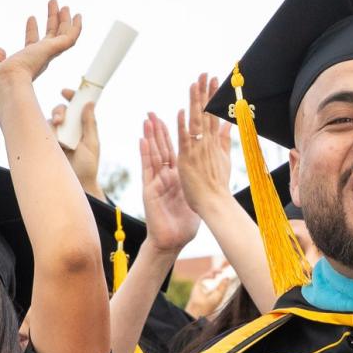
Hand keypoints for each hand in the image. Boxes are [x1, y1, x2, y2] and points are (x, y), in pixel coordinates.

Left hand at [0, 0, 83, 92]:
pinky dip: (76, 26)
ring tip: (59, 3)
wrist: (6, 81)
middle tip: (52, 4)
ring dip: (62, 18)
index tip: (30, 17)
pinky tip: (77, 15)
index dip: (32, 30)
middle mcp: (42, 58)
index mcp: (28, 63)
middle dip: (51, 19)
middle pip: (51, 35)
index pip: (33, 43)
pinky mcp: (56, 49)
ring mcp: (49, 53)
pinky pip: (71, 36)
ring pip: (62, 34)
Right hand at [50, 88, 102, 197]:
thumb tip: (89, 103)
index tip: (66, 92)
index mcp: (82, 126)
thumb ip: (89, 124)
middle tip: (60, 120)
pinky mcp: (46, 144)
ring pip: (49, 119)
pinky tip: (48, 138)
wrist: (77, 185)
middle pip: (61, 110)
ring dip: (52, 120)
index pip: (76, 106)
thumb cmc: (87, 166)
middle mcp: (68, 129)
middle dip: (59, 110)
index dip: (72, 96)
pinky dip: (43, 131)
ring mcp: (56, 136)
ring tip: (56, 128)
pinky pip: (40, 132)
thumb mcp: (91, 143)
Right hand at [140, 113, 199, 254]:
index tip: (174, 117)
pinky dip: (145, 154)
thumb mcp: (195, 195)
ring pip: (153, 154)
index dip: (175, 134)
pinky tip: (142, 140)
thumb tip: (210, 167)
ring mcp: (156, 181)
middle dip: (158, 130)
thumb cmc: (185, 221)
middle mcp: (166, 176)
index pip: (176, 150)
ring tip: (147, 119)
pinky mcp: (150, 189)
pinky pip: (147, 169)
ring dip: (150, 137)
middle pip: (162, 148)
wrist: (173, 240)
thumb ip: (199, 179)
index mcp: (178, 176)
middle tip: (154, 112)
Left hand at [177, 73, 234, 214]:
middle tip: (206, 73)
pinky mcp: (187, 158)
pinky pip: (185, 139)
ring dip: (195, 102)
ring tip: (195, 83)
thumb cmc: (217, 184)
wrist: (215, 203)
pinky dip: (184, 125)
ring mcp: (197, 149)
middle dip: (206, 92)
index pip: (213, 114)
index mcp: (213, 142)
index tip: (213, 80)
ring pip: (196, 121)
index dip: (212, 96)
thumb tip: (229, 123)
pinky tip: (182, 111)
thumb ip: (224, 139)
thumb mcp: (224, 158)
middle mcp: (206, 142)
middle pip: (206, 113)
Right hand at [184, 265, 233, 318]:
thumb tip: (227, 277)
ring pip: (211, 273)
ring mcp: (205, 283)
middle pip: (217, 273)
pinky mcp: (199, 283)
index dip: (226, 272)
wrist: (200, 309)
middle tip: (227, 262)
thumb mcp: (219, 295)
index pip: (223, 277)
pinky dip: (208, 275)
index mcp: (218, 287)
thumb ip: (223, 286)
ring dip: (216, 270)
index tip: (231, 266)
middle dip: (222, 267)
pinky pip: (204, 276)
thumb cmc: (210, 304)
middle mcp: (212, 284)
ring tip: (220, 270)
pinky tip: (213, 276)